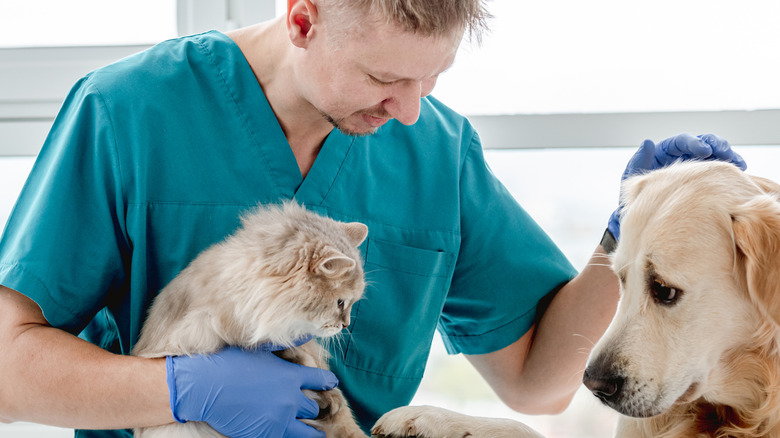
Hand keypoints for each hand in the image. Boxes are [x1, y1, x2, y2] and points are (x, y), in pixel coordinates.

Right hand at [166, 346, 337, 437]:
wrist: (204, 385)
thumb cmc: (230, 362)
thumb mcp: (261, 348)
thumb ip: (287, 344)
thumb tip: (309, 331)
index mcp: (291, 376)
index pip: (323, 380)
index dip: (327, 381)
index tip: (330, 383)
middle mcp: (290, 399)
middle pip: (313, 408)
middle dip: (311, 407)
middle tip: (309, 407)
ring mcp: (279, 420)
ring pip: (308, 433)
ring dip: (310, 432)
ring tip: (316, 435)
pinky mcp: (265, 434)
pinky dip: (287, 436)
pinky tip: (286, 434)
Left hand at [607, 133, 745, 240]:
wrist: (643, 222)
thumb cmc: (635, 201)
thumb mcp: (633, 182)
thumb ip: (639, 162)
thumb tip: (647, 142)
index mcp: (662, 153)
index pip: (679, 142)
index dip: (693, 143)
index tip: (704, 150)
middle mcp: (679, 157)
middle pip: (700, 143)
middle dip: (715, 145)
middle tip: (726, 153)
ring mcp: (693, 166)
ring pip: (714, 154)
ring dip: (727, 155)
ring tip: (739, 164)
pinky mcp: (703, 177)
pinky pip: (718, 169)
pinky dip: (730, 168)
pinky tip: (741, 172)